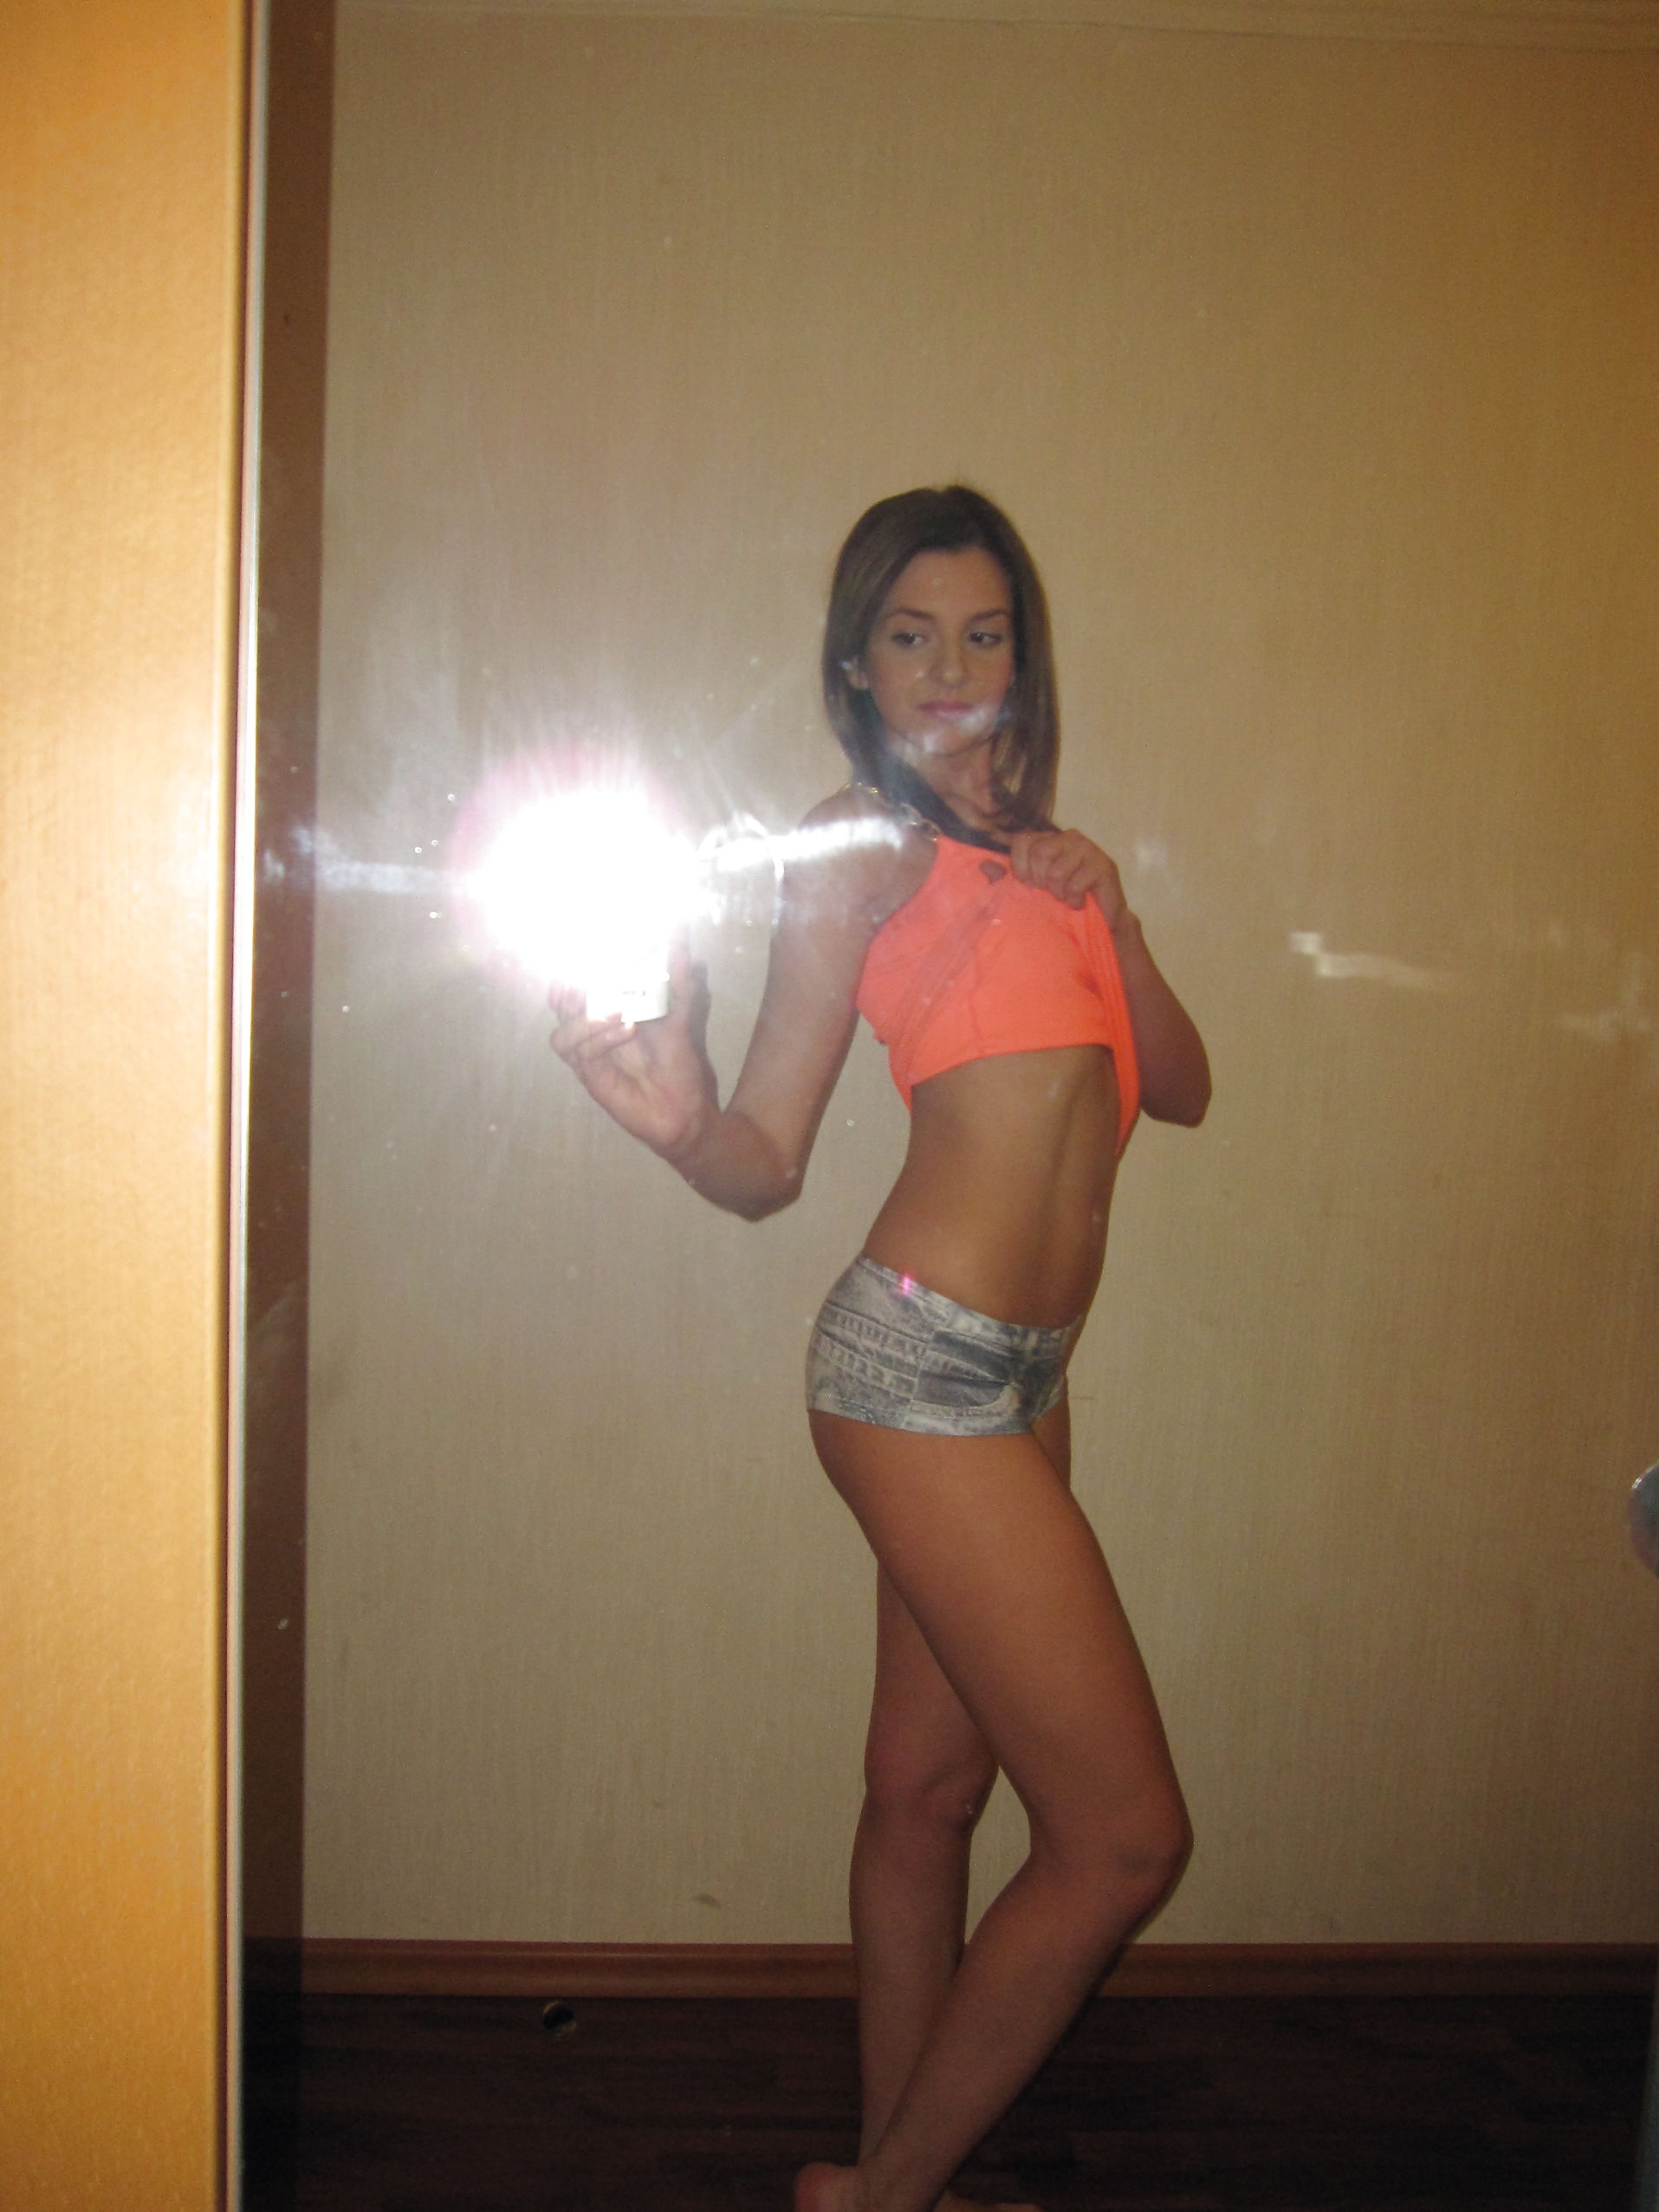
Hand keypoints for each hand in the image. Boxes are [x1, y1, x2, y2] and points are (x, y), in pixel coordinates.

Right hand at [549, 935, 718, 1163]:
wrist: (687, 1110)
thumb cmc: (679, 1064)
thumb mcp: (681, 1012)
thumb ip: (677, 975)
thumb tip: (680, 931)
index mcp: (606, 1017)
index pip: (573, 992)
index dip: (566, 975)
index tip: (575, 954)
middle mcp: (592, 1037)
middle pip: (560, 1011)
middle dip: (567, 991)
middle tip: (583, 977)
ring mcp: (590, 1060)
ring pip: (562, 1036)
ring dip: (584, 1017)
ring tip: (617, 1009)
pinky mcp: (594, 1079)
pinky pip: (582, 1055)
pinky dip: (599, 1037)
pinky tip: (627, 1028)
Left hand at [1006, 828, 1130, 930]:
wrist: (1101, 922)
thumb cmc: (1062, 904)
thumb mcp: (1030, 891)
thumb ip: (1007, 878)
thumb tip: (983, 865)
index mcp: (1048, 840)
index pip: (1022, 841)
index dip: (1020, 867)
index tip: (1028, 885)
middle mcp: (1068, 837)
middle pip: (1039, 853)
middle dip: (1040, 882)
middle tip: (1051, 894)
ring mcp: (1087, 848)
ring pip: (1057, 871)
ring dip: (1059, 893)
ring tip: (1066, 899)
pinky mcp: (1103, 865)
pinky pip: (1075, 884)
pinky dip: (1074, 900)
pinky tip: (1080, 902)